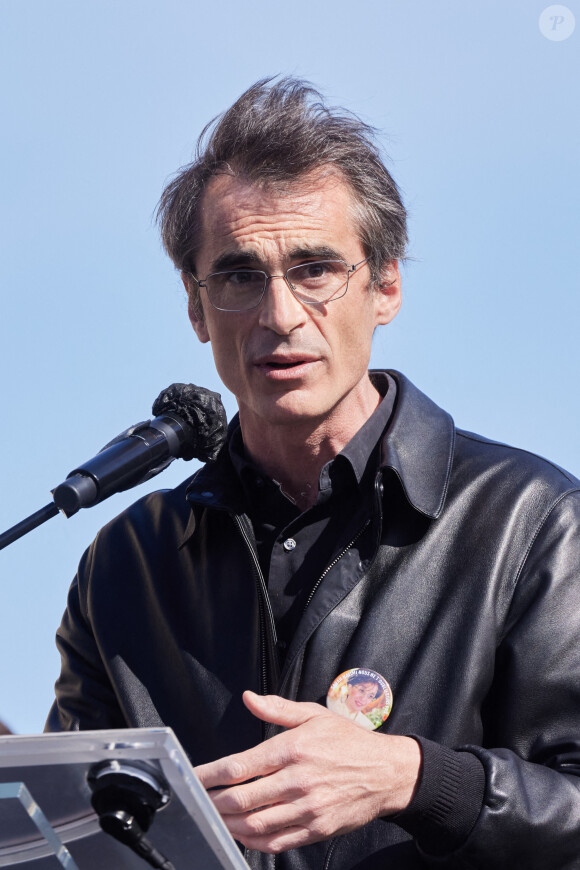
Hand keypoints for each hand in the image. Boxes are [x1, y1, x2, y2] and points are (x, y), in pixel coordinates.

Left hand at [195, 691, 420, 853]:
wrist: (388, 772)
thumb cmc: (348, 741)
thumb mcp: (314, 715)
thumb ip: (278, 709)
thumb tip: (249, 698)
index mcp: (293, 749)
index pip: (241, 766)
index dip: (211, 775)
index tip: (194, 778)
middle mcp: (298, 780)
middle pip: (242, 799)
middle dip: (213, 803)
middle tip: (196, 802)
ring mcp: (308, 808)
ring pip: (256, 824)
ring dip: (228, 824)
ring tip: (213, 819)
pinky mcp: (317, 830)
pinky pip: (277, 842)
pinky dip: (253, 841)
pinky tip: (241, 834)